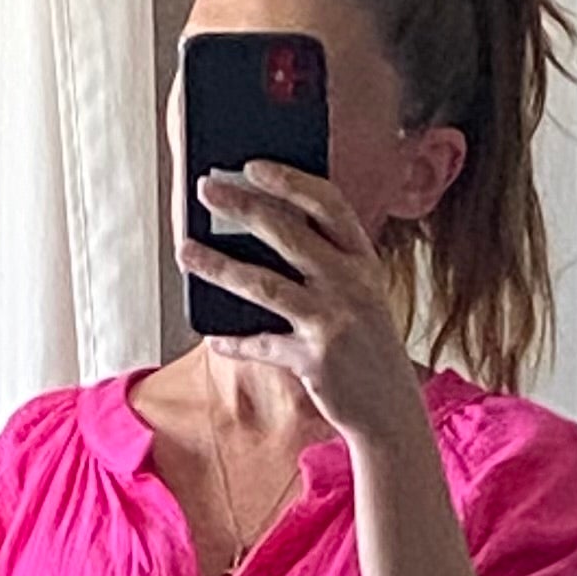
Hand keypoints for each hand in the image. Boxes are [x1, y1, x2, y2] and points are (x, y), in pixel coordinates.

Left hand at [180, 160, 418, 445]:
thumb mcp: (361, 296)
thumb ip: (327, 265)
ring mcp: (333, 322)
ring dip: (219, 266)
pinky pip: (262, 345)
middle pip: (288, 233)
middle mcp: (352, 284)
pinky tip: (214, 338)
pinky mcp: (314, 360)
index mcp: (364, 260)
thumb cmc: (367, 346)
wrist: (390, 410)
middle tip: (206, 188)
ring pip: (264, 285)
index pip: (328, 204)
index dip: (289, 180)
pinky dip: (235, 343)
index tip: (253, 165)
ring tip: (185, 250)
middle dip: (242, 206)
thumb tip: (265, 233)